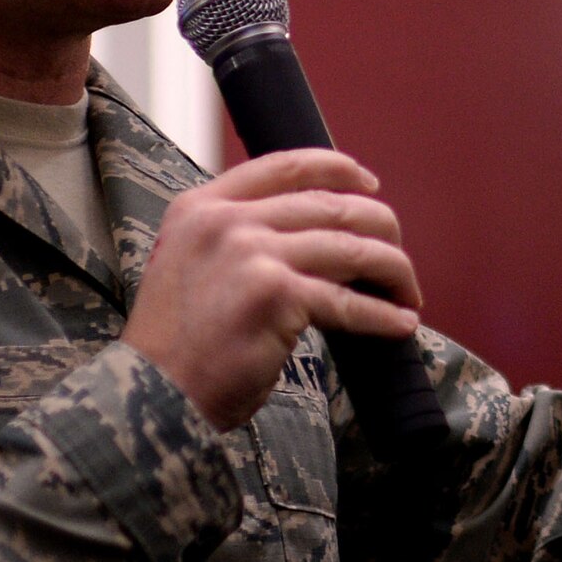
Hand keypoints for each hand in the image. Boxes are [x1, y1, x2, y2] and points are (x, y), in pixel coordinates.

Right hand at [121, 150, 422, 429]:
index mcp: (202, 207)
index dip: (337, 168)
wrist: (152, 395)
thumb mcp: (188, 264)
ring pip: (350, 248)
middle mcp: (227, 222)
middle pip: (330, 205)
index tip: (369, 183)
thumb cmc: (176, 345)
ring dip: (391, 271)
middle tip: (396, 255)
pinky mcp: (277, 297)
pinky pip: (348, 302)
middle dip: (379, 227)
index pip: (284, 166)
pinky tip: (401, 324)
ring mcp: (252, 255)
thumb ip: (232, 237)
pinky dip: (383, 315)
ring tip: (409, 292)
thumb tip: (308, 231)